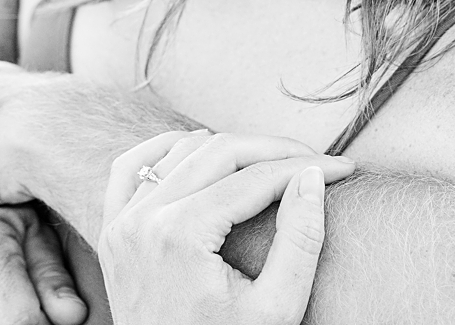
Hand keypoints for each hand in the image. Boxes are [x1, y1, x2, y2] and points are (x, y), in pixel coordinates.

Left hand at [97, 130, 354, 323]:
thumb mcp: (275, 307)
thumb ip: (300, 239)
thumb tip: (311, 176)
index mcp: (180, 236)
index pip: (254, 178)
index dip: (304, 167)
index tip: (341, 169)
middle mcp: (144, 220)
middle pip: (218, 151)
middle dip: (273, 150)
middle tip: (313, 162)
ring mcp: (122, 224)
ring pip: (178, 151)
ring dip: (226, 148)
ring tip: (270, 162)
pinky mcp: (112, 232)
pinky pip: (131, 169)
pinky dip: (165, 151)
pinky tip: (197, 149)